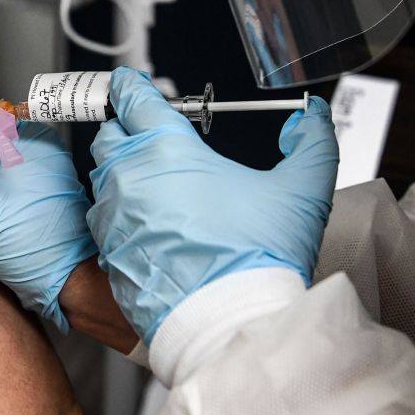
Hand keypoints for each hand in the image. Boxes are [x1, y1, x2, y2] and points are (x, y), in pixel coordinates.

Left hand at [88, 68, 338, 342]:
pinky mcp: (107, 256)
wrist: (231, 327)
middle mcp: (129, 178)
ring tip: (162, 192)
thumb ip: (312, 140)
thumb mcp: (303, 190)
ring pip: (103, 181)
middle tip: (157, 142)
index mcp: (167, 149)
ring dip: (125, 177)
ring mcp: (112, 219)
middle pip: (110, 135)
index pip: (133, 98)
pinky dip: (122, 219)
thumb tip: (310, 118)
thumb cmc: (259, 258)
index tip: (134, 87)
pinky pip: (103, 224)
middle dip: (129, 132)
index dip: (134, 89)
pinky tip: (154, 231)